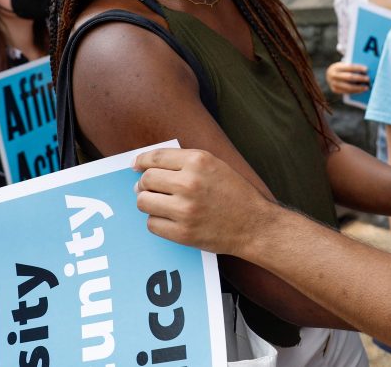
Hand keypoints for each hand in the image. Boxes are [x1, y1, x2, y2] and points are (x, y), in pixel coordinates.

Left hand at [133, 148, 273, 256]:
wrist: (254, 224)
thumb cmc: (235, 194)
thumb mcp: (215, 165)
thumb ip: (184, 162)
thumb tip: (147, 166)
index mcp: (198, 161)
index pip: (155, 157)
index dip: (141, 161)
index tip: (136, 165)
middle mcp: (189, 182)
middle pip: (146, 179)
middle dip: (144, 184)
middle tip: (150, 189)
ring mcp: (185, 209)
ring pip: (144, 201)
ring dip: (148, 202)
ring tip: (160, 203)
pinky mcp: (182, 232)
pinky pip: (152, 223)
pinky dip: (157, 221)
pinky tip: (170, 219)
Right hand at [326, 62, 369, 94]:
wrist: (329, 75)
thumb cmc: (341, 69)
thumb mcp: (343, 65)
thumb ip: (351, 67)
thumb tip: (365, 70)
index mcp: (336, 67)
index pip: (349, 67)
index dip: (358, 68)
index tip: (366, 69)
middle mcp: (333, 75)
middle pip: (349, 77)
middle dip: (360, 78)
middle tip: (368, 79)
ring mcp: (333, 83)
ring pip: (348, 87)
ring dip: (359, 87)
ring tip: (366, 87)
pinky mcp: (335, 90)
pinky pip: (346, 92)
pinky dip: (355, 92)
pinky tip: (361, 90)